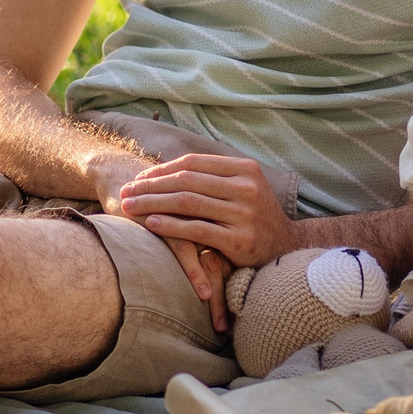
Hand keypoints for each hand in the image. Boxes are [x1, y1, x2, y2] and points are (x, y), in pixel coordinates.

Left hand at [112, 154, 300, 330]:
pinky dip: (170, 225)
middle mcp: (247, 188)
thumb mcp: (244, 188)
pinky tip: (150, 223)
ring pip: (187, 203)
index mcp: (246, 169)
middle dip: (151, 185)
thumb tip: (170, 167)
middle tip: (125, 191)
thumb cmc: (255, 217)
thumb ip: (215, 177)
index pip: (194, 163)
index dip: (162, 169)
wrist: (287, 249)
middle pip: (187, 181)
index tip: (139, 178)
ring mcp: (245, 214)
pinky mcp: (239, 240)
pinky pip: (197, 230)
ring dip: (153, 203)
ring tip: (129, 206)